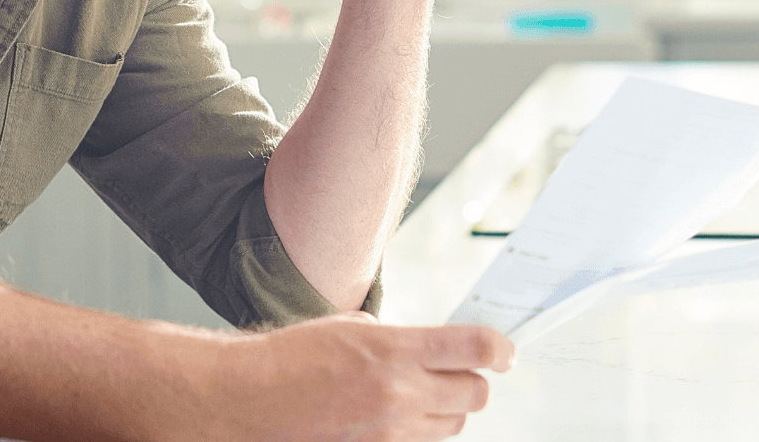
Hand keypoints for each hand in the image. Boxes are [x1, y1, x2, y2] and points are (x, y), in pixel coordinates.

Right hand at [189, 314, 511, 441]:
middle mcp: (400, 393)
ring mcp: (392, 431)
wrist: (254, 398)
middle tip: (462, 369)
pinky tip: (399, 413)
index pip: (475, 349)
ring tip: (424, 392)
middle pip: (475, 393)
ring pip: (455, 424)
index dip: (500, 348)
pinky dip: (421, 428)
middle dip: (474, 379)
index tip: (504, 350)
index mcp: (394, 351)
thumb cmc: (291, 358)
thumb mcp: (350, 329)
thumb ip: (397, 338)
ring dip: (449, 407)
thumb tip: (430, 349)